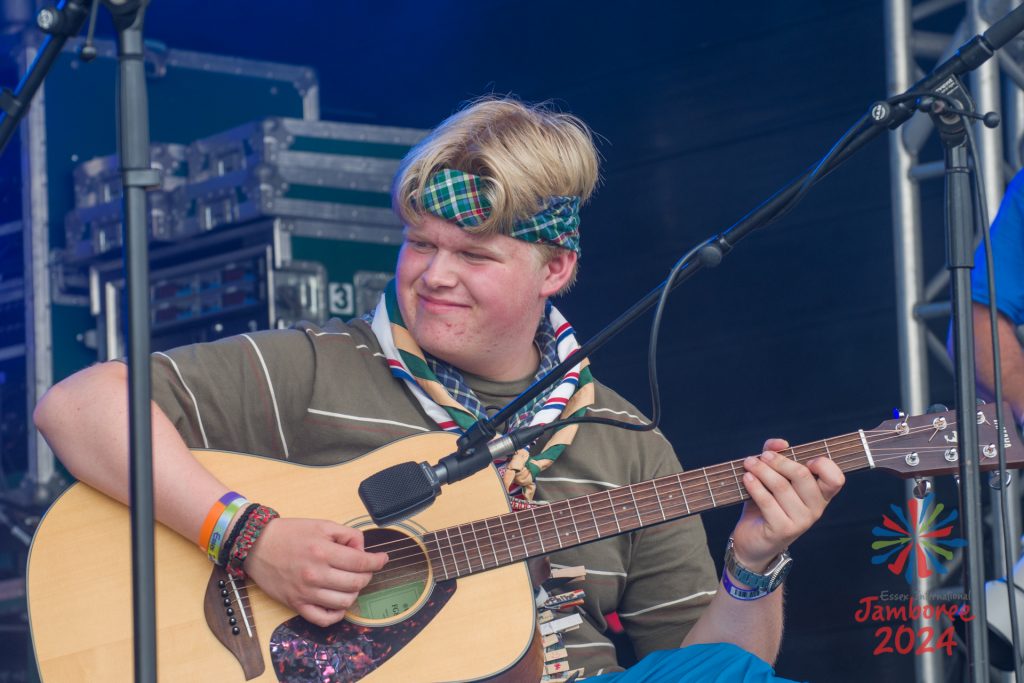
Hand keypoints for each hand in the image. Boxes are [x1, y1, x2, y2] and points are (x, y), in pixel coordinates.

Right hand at [243, 518, 387, 626]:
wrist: (256, 545)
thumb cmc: (289, 533)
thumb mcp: (321, 524)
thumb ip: (346, 535)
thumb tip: (362, 549)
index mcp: (323, 551)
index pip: (362, 563)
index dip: (377, 561)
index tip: (382, 559)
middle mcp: (316, 574)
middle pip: (356, 583)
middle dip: (367, 576)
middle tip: (364, 569)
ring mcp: (306, 592)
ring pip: (344, 602)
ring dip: (354, 592)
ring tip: (350, 582)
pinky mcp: (296, 604)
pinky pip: (323, 619)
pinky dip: (337, 614)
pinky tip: (339, 603)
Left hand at [730, 438, 844, 571]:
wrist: (753, 540)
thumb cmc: (766, 505)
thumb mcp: (773, 478)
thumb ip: (776, 455)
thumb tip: (780, 442)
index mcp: (820, 495)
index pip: (836, 479)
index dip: (824, 465)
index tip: (804, 459)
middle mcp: (815, 509)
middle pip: (802, 476)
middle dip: (779, 461)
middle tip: (761, 456)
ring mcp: (800, 522)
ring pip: (781, 486)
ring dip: (762, 470)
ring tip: (748, 463)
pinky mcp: (782, 530)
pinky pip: (767, 501)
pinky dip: (754, 486)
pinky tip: (746, 477)